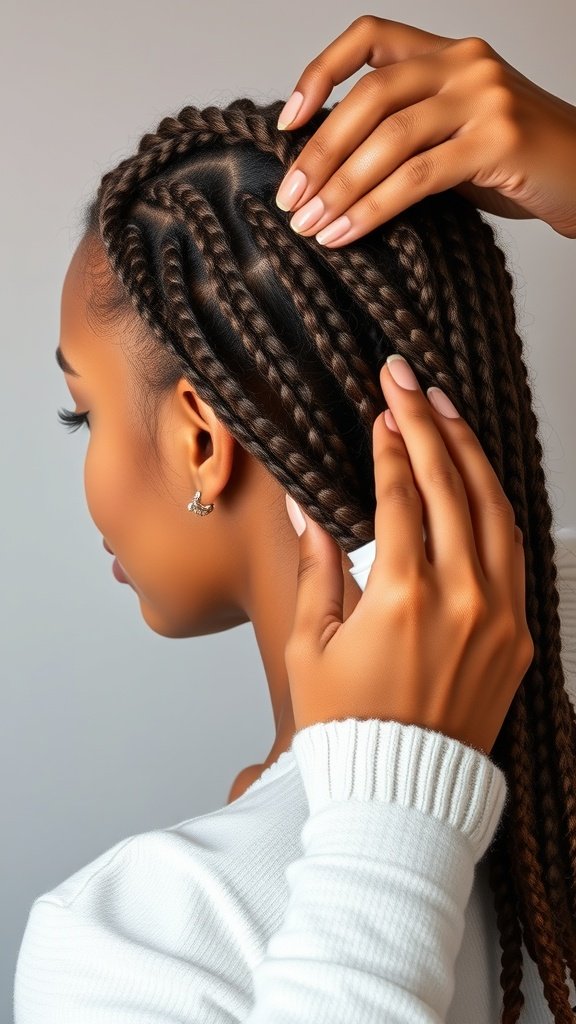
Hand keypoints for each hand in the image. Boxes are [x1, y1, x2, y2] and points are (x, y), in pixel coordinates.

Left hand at [275, 15, 575, 242]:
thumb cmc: (517, 164)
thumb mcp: (456, 133)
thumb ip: (406, 133)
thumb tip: (328, 168)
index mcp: (447, 54)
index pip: (369, 37)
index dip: (320, 73)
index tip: (287, 124)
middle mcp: (465, 64)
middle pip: (371, 97)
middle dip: (320, 152)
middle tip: (289, 199)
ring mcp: (485, 98)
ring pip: (390, 139)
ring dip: (340, 187)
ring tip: (310, 225)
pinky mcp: (499, 141)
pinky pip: (418, 177)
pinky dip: (373, 208)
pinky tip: (345, 233)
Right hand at [283, 355, 534, 755]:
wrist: (403, 793)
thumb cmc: (348, 725)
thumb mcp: (311, 646)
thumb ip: (317, 567)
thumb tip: (308, 509)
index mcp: (403, 597)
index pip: (402, 494)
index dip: (390, 444)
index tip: (382, 410)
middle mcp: (461, 598)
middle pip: (451, 485)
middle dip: (428, 422)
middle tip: (409, 379)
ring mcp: (500, 616)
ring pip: (496, 510)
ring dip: (470, 454)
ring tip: (448, 411)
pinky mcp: (519, 636)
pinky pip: (515, 553)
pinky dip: (497, 507)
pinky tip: (478, 479)